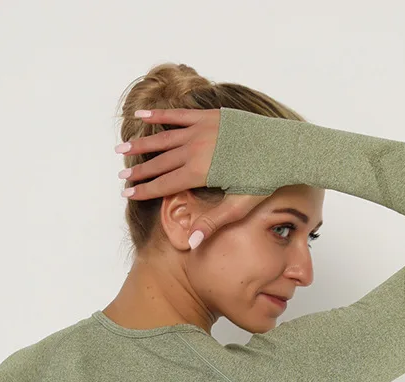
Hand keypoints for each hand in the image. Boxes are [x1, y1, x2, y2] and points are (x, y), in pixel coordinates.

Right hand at [117, 107, 266, 246]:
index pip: (165, 184)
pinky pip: (179, 115)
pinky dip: (160, 115)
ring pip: (164, 138)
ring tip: (122, 150)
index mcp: (201, 172)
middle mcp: (196, 149)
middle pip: (160, 162)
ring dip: (142, 145)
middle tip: (120, 178)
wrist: (284, 147)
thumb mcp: (239, 206)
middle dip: (139, 171)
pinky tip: (143, 115)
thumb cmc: (264, 179)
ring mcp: (202, 129)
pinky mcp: (209, 116)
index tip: (127, 195)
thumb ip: (213, 222)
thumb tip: (191, 243)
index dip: (145, 191)